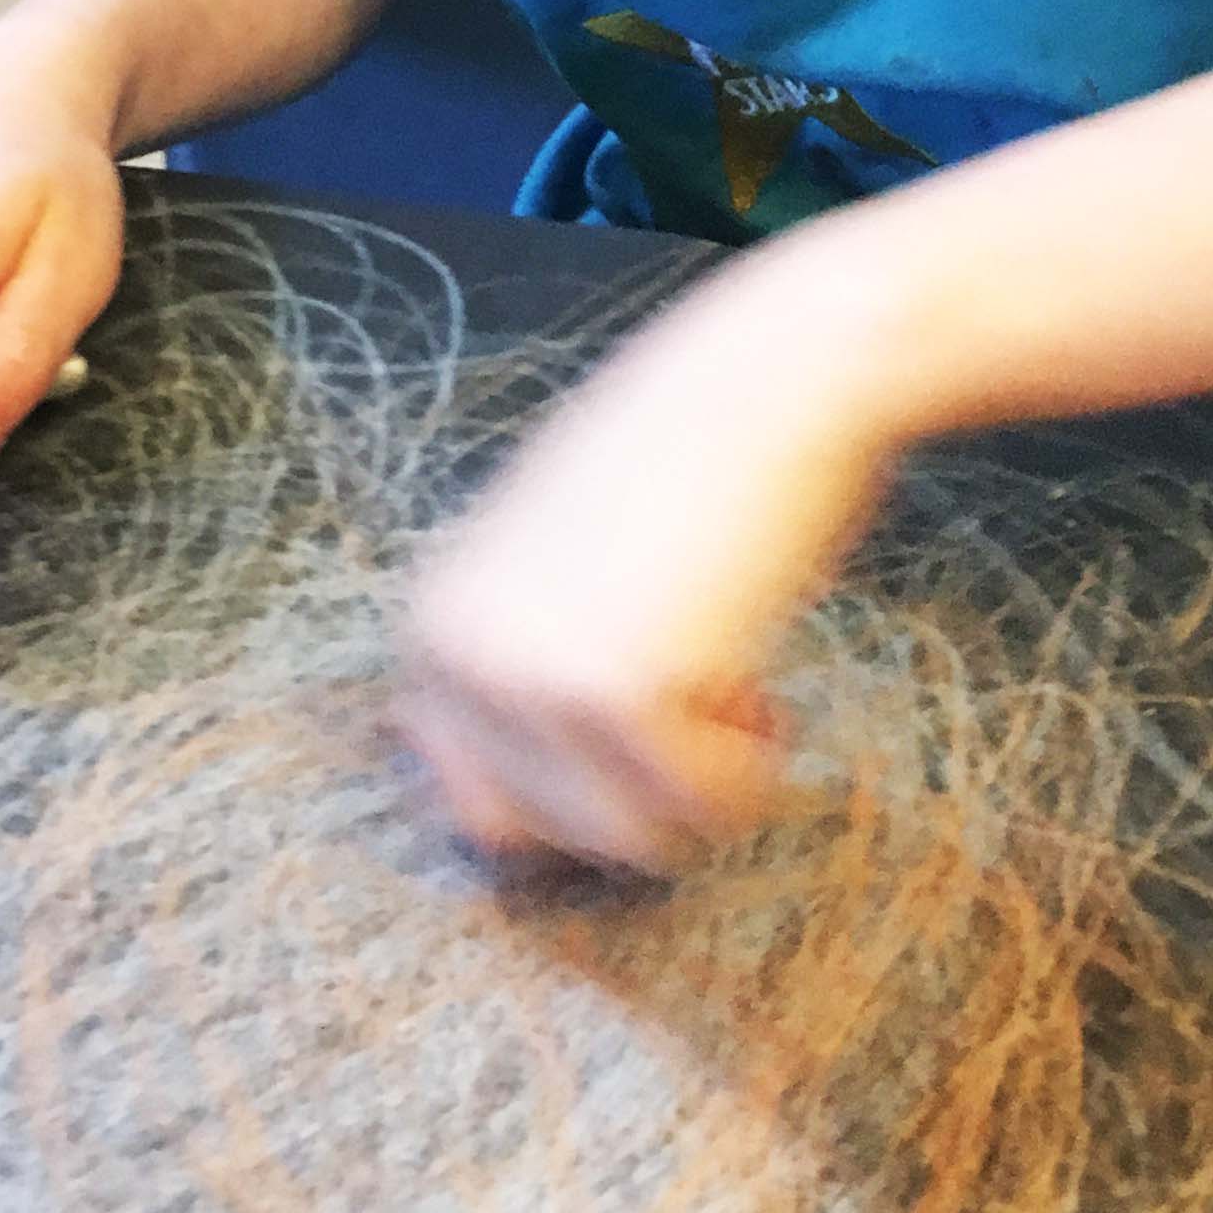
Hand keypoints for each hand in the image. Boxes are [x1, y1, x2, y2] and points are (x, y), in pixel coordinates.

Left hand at [394, 271, 899, 869]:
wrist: (780, 371)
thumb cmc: (695, 455)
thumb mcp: (558, 556)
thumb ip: (522, 658)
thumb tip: (506, 818)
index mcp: (432, 624)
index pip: (468, 800)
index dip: (573, 789)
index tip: (640, 733)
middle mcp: (457, 654)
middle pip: (543, 838)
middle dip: (635, 794)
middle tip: (699, 702)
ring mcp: (529, 677)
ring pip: (621, 842)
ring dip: (698, 790)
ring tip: (736, 691)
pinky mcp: (616, 691)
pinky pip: (698, 811)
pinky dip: (751, 775)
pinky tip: (765, 690)